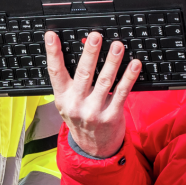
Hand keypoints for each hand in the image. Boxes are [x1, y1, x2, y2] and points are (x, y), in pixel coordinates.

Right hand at [45, 31, 140, 158]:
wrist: (93, 149)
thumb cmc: (81, 119)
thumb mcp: (68, 103)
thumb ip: (72, 81)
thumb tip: (82, 50)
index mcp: (62, 97)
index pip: (55, 72)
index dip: (52, 53)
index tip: (51, 36)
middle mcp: (76, 104)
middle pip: (84, 73)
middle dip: (90, 53)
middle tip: (95, 37)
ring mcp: (94, 111)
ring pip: (104, 81)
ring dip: (112, 61)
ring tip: (117, 46)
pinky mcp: (112, 116)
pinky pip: (121, 93)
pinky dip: (128, 77)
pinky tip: (134, 65)